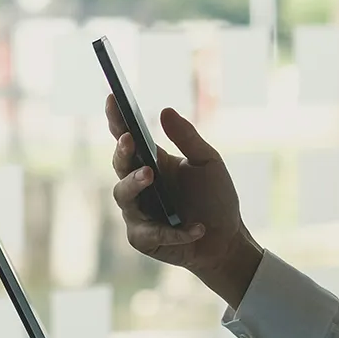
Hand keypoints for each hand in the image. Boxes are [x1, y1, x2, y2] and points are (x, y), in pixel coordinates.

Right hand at [106, 96, 261, 306]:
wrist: (226, 238)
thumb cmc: (215, 197)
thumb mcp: (208, 162)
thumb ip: (187, 138)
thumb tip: (164, 110)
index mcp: (152, 162)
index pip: (127, 138)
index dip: (116, 119)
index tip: (112, 98)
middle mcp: (139, 185)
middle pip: (120, 166)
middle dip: (121, 153)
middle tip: (129, 141)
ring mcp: (138, 212)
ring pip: (123, 196)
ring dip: (135, 185)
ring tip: (150, 175)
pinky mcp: (143, 239)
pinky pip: (148, 232)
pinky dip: (173, 230)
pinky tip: (196, 228)